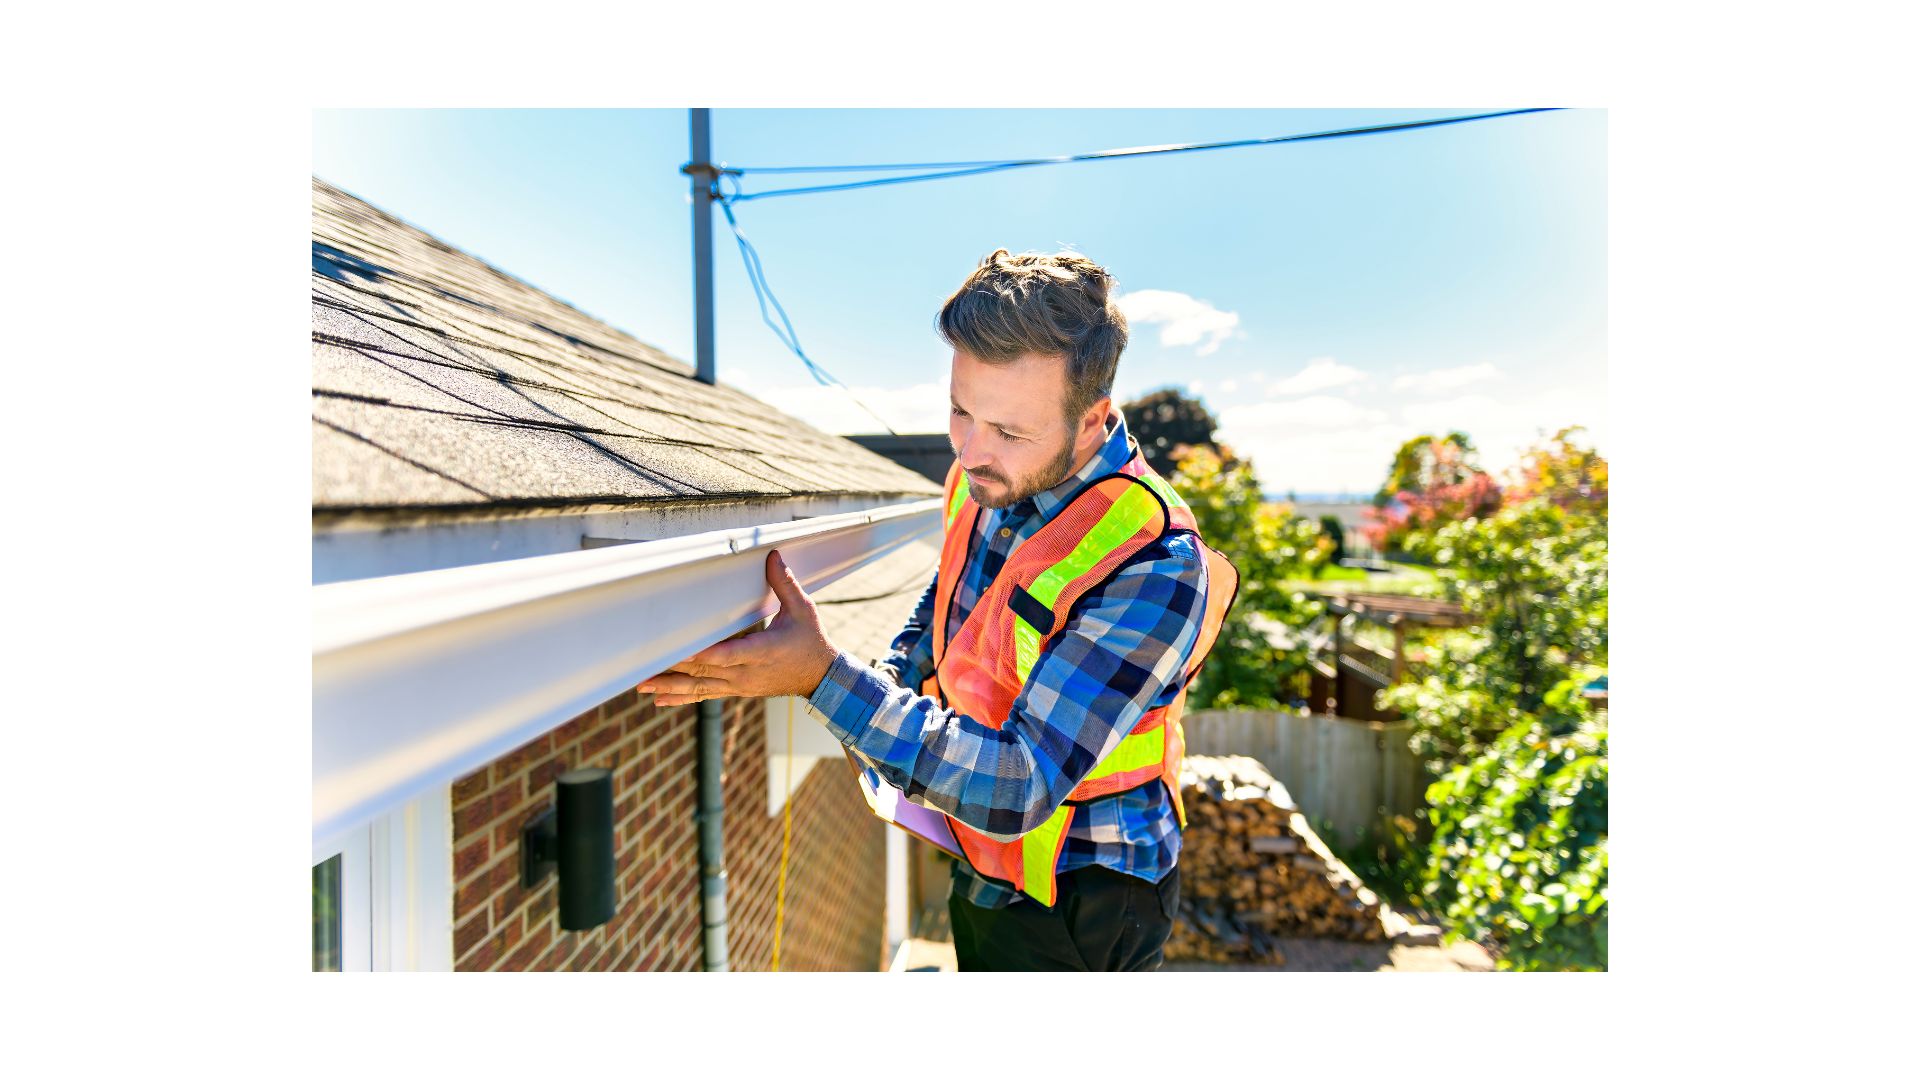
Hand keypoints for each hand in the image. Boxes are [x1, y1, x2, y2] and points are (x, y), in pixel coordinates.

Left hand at [636, 549, 840, 706]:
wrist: (821, 678)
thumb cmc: (811, 641)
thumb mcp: (804, 609)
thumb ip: (784, 583)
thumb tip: (772, 555)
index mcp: (763, 651)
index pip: (727, 654)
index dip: (703, 654)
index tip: (679, 651)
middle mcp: (747, 673)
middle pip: (705, 671)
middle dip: (674, 668)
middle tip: (644, 666)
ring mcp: (740, 685)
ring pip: (700, 686)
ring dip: (670, 686)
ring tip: (642, 685)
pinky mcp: (736, 690)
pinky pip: (705, 694)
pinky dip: (682, 698)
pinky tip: (659, 700)